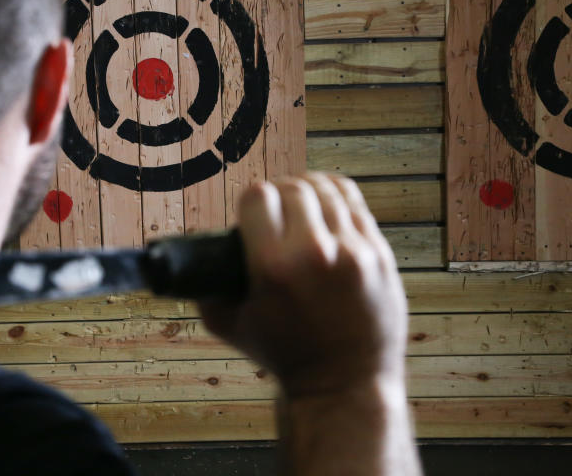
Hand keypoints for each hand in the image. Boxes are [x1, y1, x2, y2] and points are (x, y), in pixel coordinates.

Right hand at [200, 173, 407, 398]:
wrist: (343, 383)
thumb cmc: (283, 355)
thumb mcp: (228, 324)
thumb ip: (204, 285)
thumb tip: (191, 251)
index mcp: (274, 268)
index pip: (258, 196)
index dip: (250, 203)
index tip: (252, 217)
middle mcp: (315, 254)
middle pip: (292, 187)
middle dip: (278, 195)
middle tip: (275, 214)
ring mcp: (354, 252)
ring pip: (325, 188)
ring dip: (307, 191)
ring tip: (300, 205)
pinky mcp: (379, 254)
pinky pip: (355, 202)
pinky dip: (335, 196)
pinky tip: (326, 205)